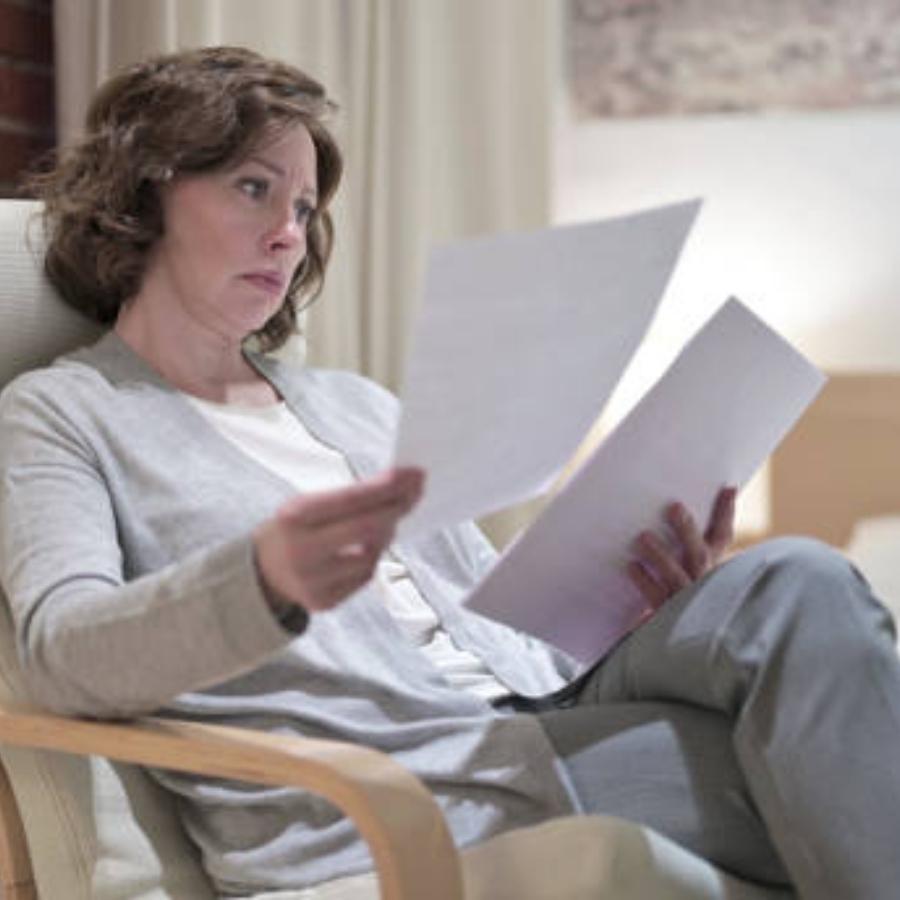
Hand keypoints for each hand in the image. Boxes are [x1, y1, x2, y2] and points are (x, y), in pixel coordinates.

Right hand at [254, 467, 423, 613]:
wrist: (261, 573)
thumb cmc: (292, 531)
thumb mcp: (306, 506)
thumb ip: (348, 498)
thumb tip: (399, 485)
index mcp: (295, 516)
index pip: (352, 499)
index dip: (387, 487)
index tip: (413, 475)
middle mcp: (302, 550)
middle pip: (367, 527)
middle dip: (397, 507)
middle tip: (415, 492)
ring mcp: (313, 580)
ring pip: (371, 554)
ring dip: (387, 533)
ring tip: (386, 520)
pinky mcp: (324, 601)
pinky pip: (365, 576)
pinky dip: (373, 557)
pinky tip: (367, 547)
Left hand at [626, 486, 736, 609]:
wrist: (674, 648)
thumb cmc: (674, 601)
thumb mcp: (684, 571)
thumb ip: (682, 547)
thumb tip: (669, 509)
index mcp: (710, 569)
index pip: (721, 538)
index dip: (725, 514)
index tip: (727, 488)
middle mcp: (702, 584)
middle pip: (698, 554)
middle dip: (687, 530)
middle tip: (673, 506)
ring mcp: (686, 602)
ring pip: (676, 575)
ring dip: (660, 554)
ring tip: (642, 537)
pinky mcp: (667, 618)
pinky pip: (655, 597)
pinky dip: (644, 580)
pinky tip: (632, 566)